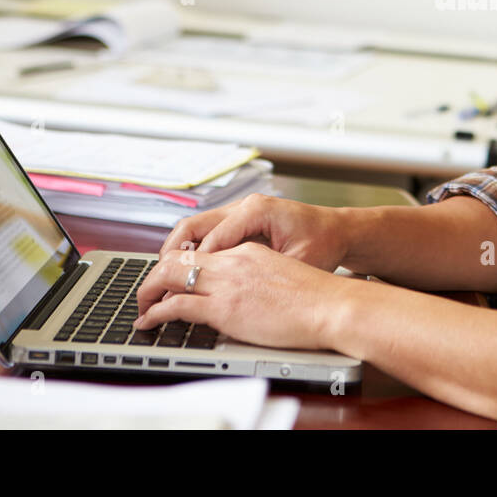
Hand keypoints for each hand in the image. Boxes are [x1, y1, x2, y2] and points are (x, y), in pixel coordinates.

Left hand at [134, 242, 349, 350]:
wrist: (332, 304)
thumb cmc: (317, 296)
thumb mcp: (283, 273)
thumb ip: (257, 276)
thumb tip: (244, 291)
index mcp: (248, 250)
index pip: (202, 249)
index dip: (179, 262)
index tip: (170, 277)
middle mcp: (234, 260)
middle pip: (179, 257)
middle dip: (155, 274)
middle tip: (147, 290)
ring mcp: (227, 282)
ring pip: (171, 276)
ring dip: (149, 290)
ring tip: (142, 305)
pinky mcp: (225, 307)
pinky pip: (177, 304)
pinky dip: (156, 311)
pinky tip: (149, 319)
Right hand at [159, 193, 348, 273]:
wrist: (340, 231)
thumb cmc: (324, 244)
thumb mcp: (296, 263)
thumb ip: (262, 273)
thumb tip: (228, 290)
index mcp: (257, 210)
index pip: (211, 239)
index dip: (192, 267)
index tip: (176, 291)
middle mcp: (244, 205)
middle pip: (193, 226)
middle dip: (172, 255)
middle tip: (156, 282)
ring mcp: (241, 210)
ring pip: (196, 227)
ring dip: (179, 252)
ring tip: (165, 279)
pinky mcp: (241, 219)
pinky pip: (208, 232)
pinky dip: (194, 251)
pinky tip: (189, 273)